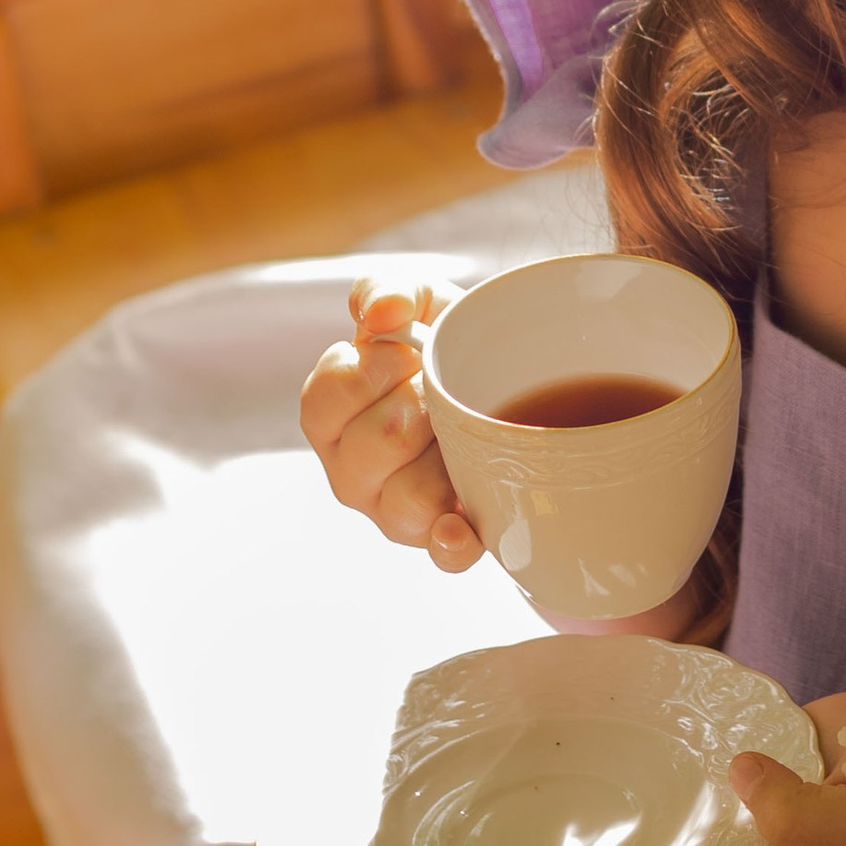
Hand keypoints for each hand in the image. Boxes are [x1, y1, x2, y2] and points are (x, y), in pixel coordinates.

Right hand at [299, 273, 481, 571]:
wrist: (521, 384)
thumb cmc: (453, 348)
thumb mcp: (422, 304)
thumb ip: (389, 290)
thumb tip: (378, 314)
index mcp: (330, 418)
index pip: (325, 399)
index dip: (372, 371)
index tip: (408, 355)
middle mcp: (351, 472)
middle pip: (377, 443)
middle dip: (421, 406)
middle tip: (441, 392)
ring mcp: (393, 512)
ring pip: (408, 498)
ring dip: (447, 457)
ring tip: (462, 433)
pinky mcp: (442, 541)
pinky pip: (440, 556)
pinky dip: (452, 544)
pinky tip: (463, 524)